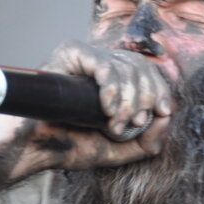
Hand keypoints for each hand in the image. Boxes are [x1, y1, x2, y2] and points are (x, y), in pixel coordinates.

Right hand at [6, 40, 173, 175]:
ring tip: (112, 124)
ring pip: (126, 66)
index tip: (161, 111)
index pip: (148, 72)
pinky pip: (103, 63)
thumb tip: (167, 116)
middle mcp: (102, 63)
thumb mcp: (121, 149)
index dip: (159, 89)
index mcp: (114, 79)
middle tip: (131, 124)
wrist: (36, 147)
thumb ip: (150, 140)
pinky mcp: (71, 54)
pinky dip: (111, 88)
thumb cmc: (72, 146)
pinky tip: (106, 108)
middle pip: (141, 66)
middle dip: (145, 98)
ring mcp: (86, 56)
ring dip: (127, 101)